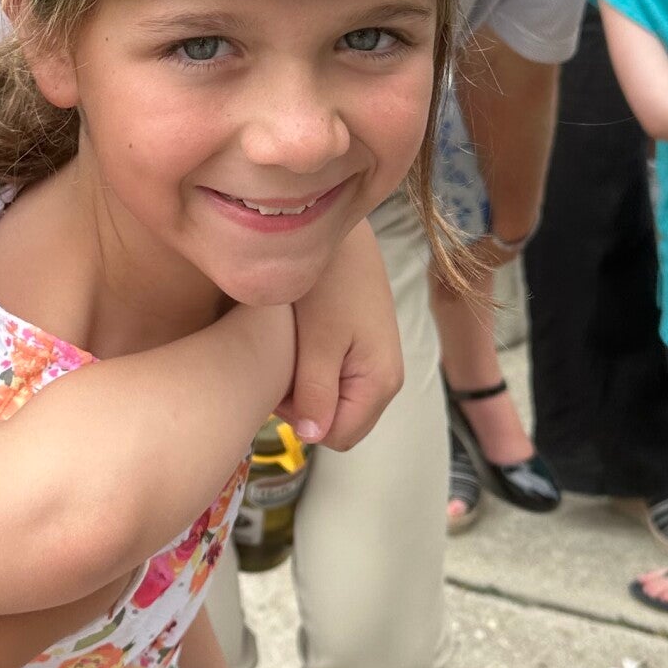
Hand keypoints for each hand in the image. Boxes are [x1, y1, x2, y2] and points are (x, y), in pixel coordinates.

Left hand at [286, 221, 402, 450]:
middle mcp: (385, 379)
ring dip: (305, 386)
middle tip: (282, 363)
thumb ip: (316, 391)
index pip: (336, 437)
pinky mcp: (362, 347)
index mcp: (380, 382)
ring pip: (332, 401)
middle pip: (337, 422)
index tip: (281, 383)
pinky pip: (335, 378)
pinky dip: (311, 368)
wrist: (339, 230)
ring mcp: (375, 362)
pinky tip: (298, 340)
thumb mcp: (319, 340)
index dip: (302, 421)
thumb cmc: (329, 281)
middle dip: (304, 406)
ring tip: (289, 347)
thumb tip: (311, 437)